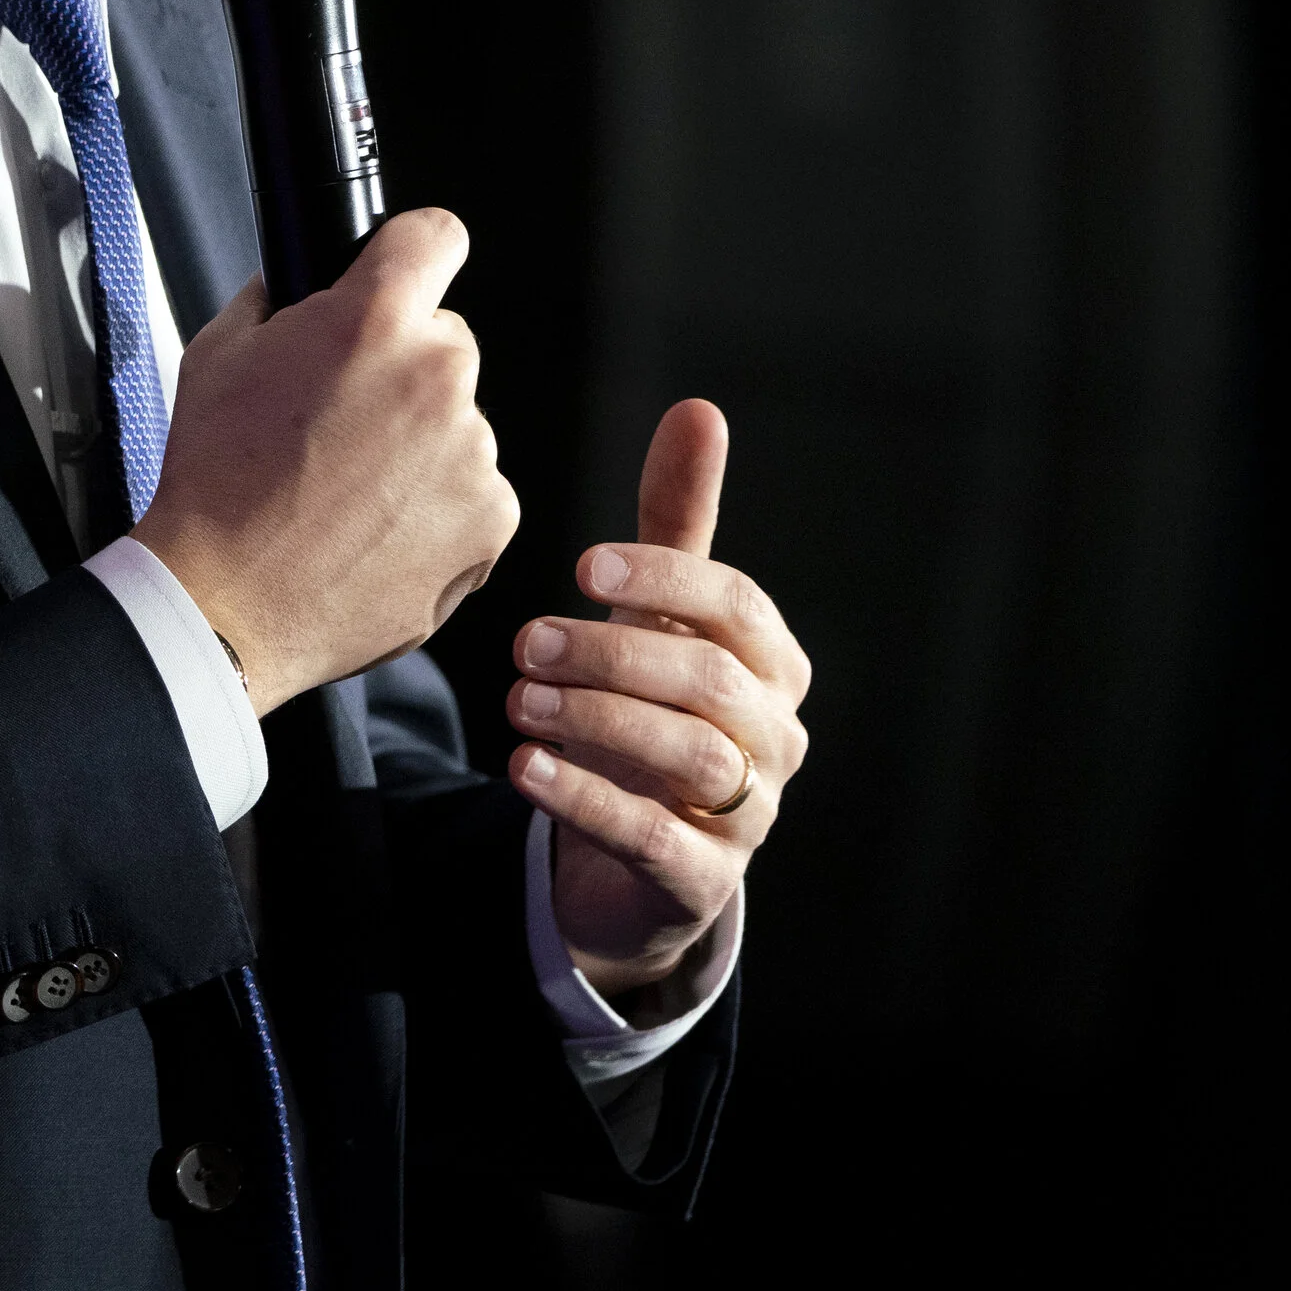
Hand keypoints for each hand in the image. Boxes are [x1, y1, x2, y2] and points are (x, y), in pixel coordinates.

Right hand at [136, 209, 519, 714]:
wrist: (227, 603)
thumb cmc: (217, 487)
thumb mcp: (217, 356)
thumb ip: (275, 303)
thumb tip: (297, 290)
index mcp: (373, 320)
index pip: (436, 236)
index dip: (416, 254)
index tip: (410, 274)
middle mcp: (436, 377)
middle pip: (445, 345)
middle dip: (404, 372)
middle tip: (346, 424)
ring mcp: (471, 452)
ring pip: (459, 425)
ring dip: (421, 448)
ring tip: (352, 492)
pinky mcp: (490, 519)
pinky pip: (474, 493)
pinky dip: (439, 509)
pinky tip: (379, 530)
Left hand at [505, 400, 810, 995]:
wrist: (636, 857)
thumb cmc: (652, 706)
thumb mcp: (658, 617)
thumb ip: (677, 523)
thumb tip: (699, 409)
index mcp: (773, 664)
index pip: (739, 607)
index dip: (667, 579)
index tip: (583, 565)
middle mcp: (775, 737)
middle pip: (709, 681)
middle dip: (613, 654)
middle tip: (524, 641)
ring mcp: (747, 814)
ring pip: (689, 757)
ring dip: (597, 722)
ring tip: (515, 701)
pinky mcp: (701, 882)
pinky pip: (654, 839)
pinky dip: (587, 799)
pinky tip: (523, 768)